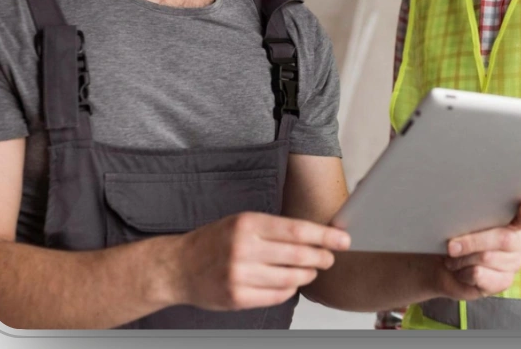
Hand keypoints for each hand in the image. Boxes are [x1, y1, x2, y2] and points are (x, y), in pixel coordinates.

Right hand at [165, 212, 350, 311]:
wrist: (177, 266)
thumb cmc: (215, 241)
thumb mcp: (242, 223)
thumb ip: (275, 229)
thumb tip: (316, 235)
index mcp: (247, 224)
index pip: (297, 230)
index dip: (325, 236)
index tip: (343, 239)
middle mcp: (243, 249)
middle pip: (298, 255)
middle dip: (321, 257)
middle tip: (329, 258)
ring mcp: (239, 275)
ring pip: (290, 278)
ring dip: (307, 275)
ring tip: (310, 270)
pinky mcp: (237, 297)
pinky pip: (276, 296)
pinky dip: (289, 290)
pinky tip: (290, 283)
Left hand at [434, 200, 520, 300]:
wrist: (446, 268)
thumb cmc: (456, 240)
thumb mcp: (461, 225)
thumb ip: (470, 219)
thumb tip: (465, 221)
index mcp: (512, 221)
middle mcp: (518, 242)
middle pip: (503, 238)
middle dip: (472, 241)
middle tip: (451, 246)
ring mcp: (514, 263)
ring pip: (486, 257)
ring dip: (462, 259)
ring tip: (452, 259)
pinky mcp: (504, 282)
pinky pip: (480, 275)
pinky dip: (463, 273)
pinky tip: (461, 272)